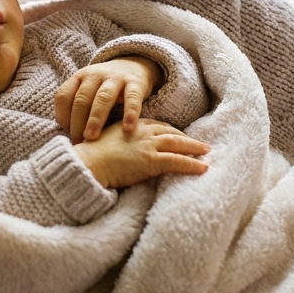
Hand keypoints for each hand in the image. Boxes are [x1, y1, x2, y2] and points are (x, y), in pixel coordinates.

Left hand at [56, 57, 161, 141]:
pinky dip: (130, 113)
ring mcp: (115, 78)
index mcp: (79, 77)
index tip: (67, 134)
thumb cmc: (104, 87)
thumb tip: (69, 136)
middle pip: (82, 99)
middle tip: (78, 142)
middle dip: (77, 122)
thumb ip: (77, 107)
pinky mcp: (136, 83)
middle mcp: (95, 75)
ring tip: (92, 137)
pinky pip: (132, 98)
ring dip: (95, 119)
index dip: (62, 116)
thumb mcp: (87, 90)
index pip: (64, 95)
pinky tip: (127, 129)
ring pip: (103, 98)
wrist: (133, 65)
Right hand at [74, 119, 209, 188]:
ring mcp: (148, 145)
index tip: (178, 135)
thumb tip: (123, 150)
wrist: (87, 163)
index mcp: (130, 125)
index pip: (156, 125)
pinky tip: (203, 168)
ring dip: (194, 148)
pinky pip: (177, 161)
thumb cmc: (91, 156)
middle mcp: (142, 132)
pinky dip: (192, 164)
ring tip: (206, 152)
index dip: (170, 130)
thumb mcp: (106, 141)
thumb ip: (119, 141)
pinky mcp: (151, 161)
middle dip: (186, 137)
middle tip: (199, 143)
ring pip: (178, 144)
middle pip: (171, 132)